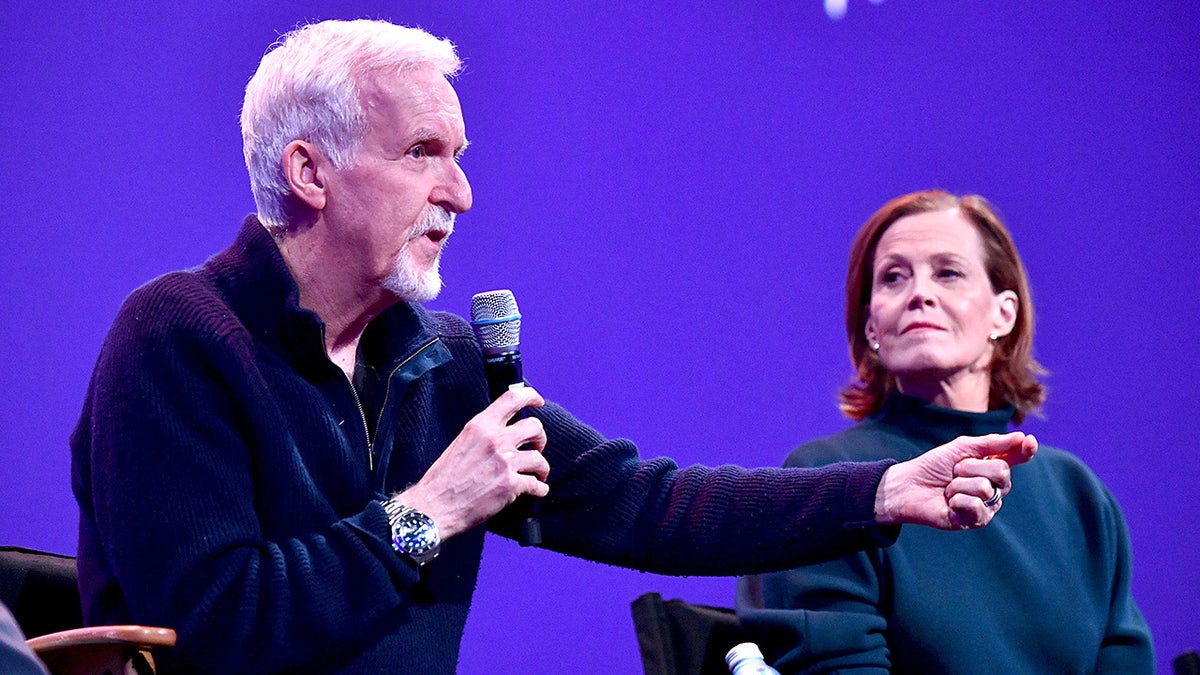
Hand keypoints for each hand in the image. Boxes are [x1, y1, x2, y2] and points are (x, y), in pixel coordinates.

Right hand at [391, 386, 549, 539]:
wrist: (435, 506)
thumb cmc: (444, 478)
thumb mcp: (461, 443)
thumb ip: (484, 435)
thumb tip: (504, 433)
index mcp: (480, 426)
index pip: (512, 399)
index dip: (531, 397)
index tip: (538, 402)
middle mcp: (495, 440)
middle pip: (534, 427)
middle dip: (540, 438)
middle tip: (537, 447)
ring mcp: (504, 462)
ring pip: (539, 458)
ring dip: (542, 467)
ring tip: (538, 474)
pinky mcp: (510, 485)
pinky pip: (536, 484)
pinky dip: (539, 488)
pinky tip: (537, 490)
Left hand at [873, 432, 1037, 528]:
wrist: (909, 485)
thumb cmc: (933, 466)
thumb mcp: (961, 448)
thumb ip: (991, 444)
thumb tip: (1022, 437)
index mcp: (991, 467)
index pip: (1015, 459)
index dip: (1024, 451)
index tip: (1030, 441)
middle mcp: (994, 487)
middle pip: (1002, 472)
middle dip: (971, 466)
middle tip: (955, 471)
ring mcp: (986, 505)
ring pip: (985, 488)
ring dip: (959, 484)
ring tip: (948, 489)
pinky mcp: (974, 521)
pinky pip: (976, 506)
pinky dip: (957, 500)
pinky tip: (949, 503)